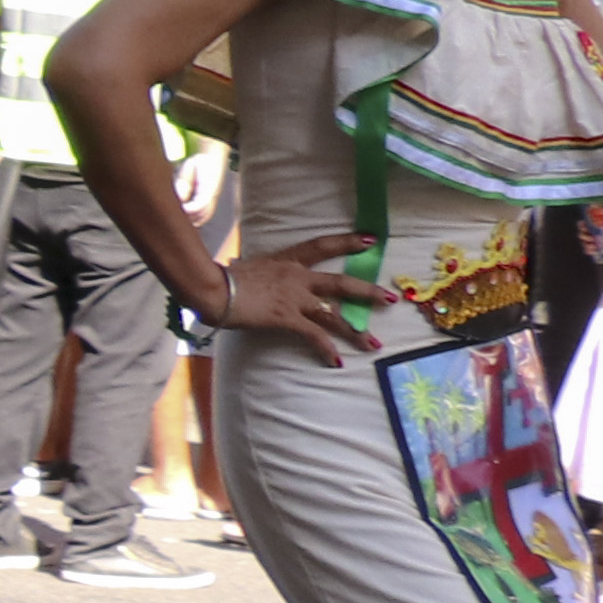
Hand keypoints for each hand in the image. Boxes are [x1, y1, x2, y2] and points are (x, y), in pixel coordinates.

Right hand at [210, 240, 388, 365]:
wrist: (213, 290)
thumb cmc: (221, 278)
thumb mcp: (244, 267)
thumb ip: (255, 271)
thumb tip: (242, 268)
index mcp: (287, 261)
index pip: (322, 246)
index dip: (347, 242)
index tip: (371, 240)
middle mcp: (297, 278)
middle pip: (341, 284)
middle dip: (367, 292)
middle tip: (389, 299)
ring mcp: (294, 299)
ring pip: (333, 315)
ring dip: (355, 330)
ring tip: (374, 343)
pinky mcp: (287, 318)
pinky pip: (313, 336)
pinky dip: (326, 350)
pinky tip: (337, 361)